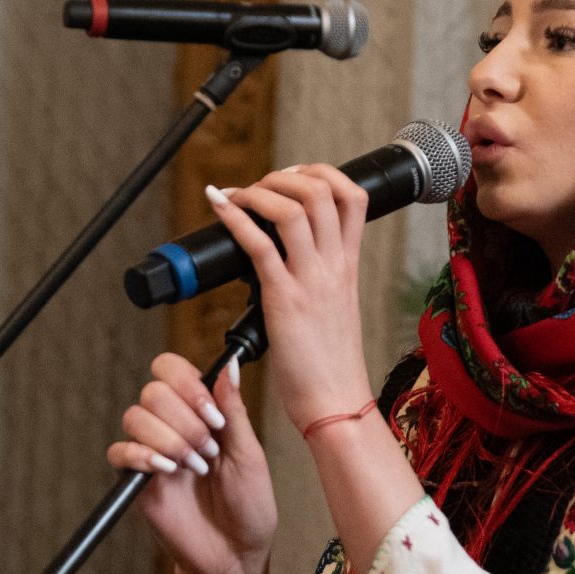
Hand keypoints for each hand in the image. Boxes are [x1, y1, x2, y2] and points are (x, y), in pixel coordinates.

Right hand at [107, 352, 276, 573]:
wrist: (235, 552)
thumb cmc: (249, 504)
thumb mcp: (249, 454)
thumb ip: (233, 410)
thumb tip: (229, 364)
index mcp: (201, 412)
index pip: (172, 370)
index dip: (187, 384)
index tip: (214, 417)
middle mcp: (172, 426)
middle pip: (153, 391)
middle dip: (185, 419)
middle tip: (209, 452)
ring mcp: (152, 452)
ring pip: (135, 417)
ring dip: (170, 439)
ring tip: (196, 467)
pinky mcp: (136, 480)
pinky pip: (119, 452)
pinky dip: (142, 455)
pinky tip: (168, 470)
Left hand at [203, 166, 373, 433]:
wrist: (335, 400)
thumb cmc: (332, 363)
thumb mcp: (337, 308)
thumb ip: (320, 279)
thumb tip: (288, 260)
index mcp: (349, 266)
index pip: (354, 198)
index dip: (324, 173)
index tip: (296, 177)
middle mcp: (334, 266)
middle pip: (322, 191)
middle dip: (285, 176)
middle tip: (262, 186)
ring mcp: (311, 281)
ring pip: (292, 210)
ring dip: (259, 191)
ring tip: (238, 196)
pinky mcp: (285, 299)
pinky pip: (259, 246)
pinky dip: (235, 218)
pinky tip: (220, 208)